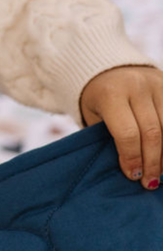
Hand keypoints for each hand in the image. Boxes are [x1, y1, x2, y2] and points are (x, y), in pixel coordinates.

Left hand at [80, 65, 162, 189]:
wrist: (108, 68)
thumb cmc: (97, 100)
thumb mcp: (93, 115)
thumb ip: (106, 136)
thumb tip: (128, 169)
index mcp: (112, 95)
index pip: (127, 133)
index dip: (132, 158)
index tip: (133, 176)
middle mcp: (138, 87)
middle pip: (152, 131)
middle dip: (152, 160)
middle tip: (150, 182)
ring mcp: (158, 84)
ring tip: (161, 172)